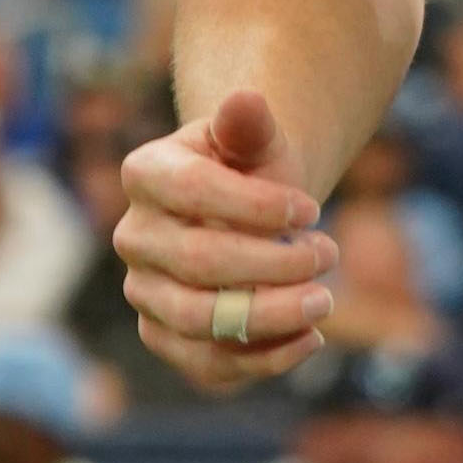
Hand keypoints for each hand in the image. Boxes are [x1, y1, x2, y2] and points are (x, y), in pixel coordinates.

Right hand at [116, 90, 340, 394]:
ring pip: (199, 320)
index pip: (193, 191)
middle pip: (199, 261)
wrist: (246, 210)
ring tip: (325, 301)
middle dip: (273, 263)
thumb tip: (244, 98)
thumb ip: (250, 124)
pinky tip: (310, 338)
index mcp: (146, 173)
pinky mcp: (166, 336)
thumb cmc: (251, 167)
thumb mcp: (256, 139)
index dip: (257, 206)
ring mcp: (144, 292)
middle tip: (329, 254)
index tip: (313, 210)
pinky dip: (262, 359)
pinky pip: (205, 364)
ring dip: (270, 316)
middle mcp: (133, 236)